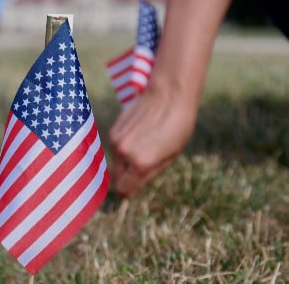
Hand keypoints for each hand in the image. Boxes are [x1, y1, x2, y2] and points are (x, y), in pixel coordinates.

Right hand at [108, 81, 198, 197]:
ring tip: (142, 150)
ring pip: (115, 162)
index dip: (126, 194)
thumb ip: (148, 174)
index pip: (123, 189)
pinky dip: (122, 149)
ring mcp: (115, 141)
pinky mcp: (113, 130)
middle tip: (137, 174)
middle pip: (116, 177)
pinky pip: (114, 148)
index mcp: (141, 163)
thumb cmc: (177, 127)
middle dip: (124, 179)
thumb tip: (133, 188)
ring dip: (124, 162)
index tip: (130, 194)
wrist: (168, 96)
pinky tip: (137, 138)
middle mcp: (124, 153)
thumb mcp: (170, 156)